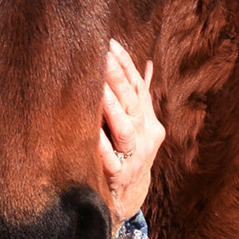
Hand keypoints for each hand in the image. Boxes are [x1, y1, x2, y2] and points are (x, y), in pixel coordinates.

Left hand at [99, 39, 164, 226]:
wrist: (128, 195)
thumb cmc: (128, 150)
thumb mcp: (138, 123)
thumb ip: (140, 94)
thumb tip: (147, 64)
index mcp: (148, 119)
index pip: (138, 86)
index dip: (125, 65)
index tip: (110, 43)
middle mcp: (145, 135)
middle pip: (132, 102)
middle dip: (117, 77)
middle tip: (102, 55)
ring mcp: (135, 157)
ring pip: (125, 130)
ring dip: (112, 108)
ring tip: (98, 88)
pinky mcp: (120, 177)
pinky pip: (111, 160)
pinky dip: (101, 145)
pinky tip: (90, 132)